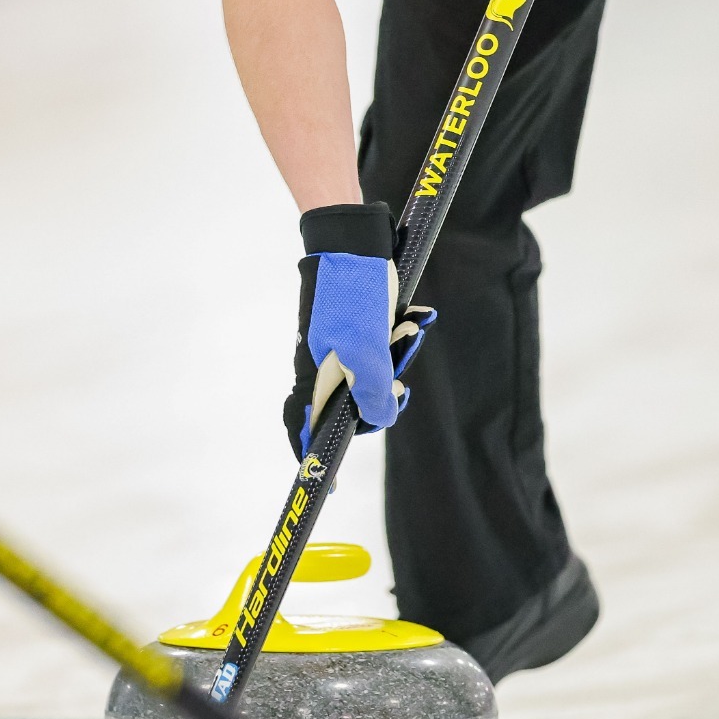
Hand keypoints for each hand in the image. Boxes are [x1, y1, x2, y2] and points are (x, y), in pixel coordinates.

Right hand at [283, 202, 435, 457]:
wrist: (353, 236)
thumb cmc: (354, 292)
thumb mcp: (369, 348)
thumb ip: (375, 390)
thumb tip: (383, 419)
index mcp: (314, 375)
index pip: (305, 426)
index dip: (314, 454)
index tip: (327, 482)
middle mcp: (322, 362)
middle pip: (353, 401)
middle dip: (384, 394)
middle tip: (399, 384)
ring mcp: (340, 343)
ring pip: (375, 371)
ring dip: (398, 354)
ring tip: (408, 328)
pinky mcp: (357, 324)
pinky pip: (383, 345)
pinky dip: (400, 336)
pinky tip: (413, 318)